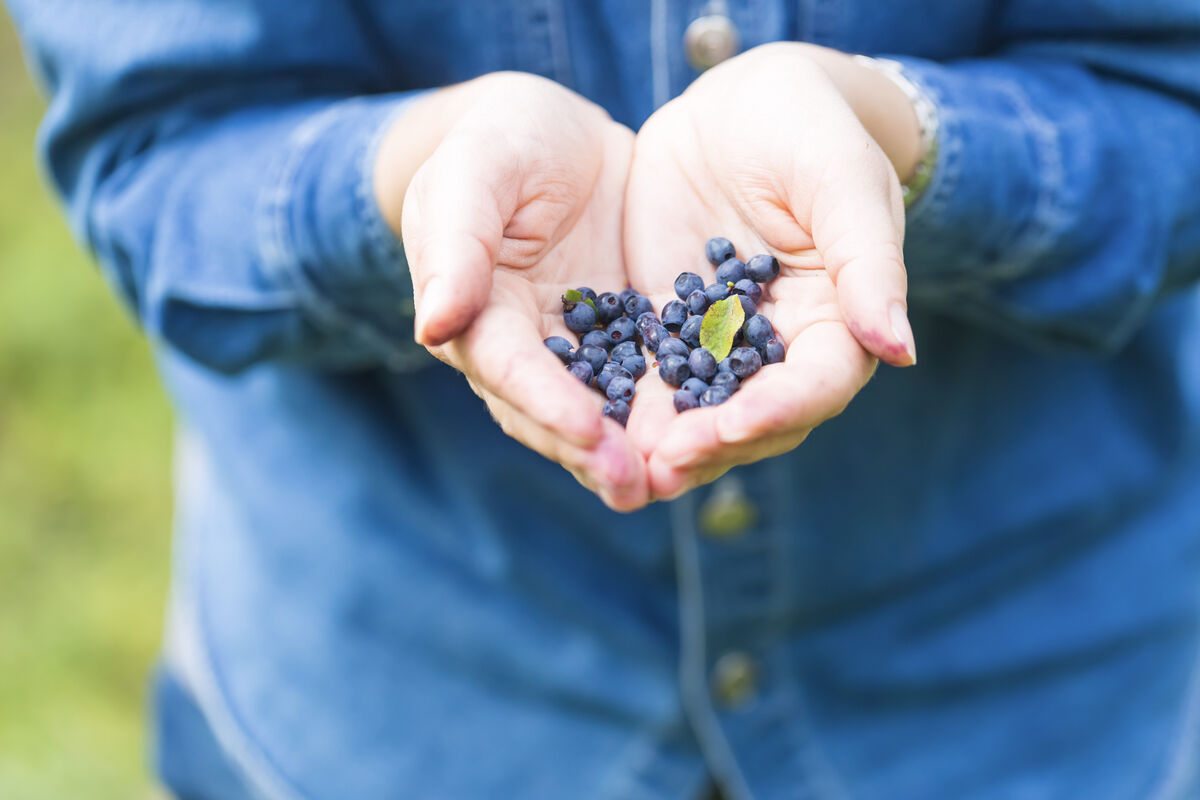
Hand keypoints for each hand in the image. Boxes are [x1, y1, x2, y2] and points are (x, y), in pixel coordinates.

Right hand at [388, 73, 648, 509]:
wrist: (556, 133)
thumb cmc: (502, 139)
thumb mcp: (475, 170)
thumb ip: (455, 243)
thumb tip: (432, 324)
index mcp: (474, 312)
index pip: (506, 368)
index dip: (546, 401)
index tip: (589, 429)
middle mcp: (519, 348)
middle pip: (548, 413)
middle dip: (590, 452)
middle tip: (637, 486)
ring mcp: (572, 352)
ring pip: (596, 416)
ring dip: (629, 456)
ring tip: (670, 483)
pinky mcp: (620, 342)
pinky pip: (643, 386)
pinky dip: (669, 417)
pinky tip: (708, 439)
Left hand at [622, 43, 919, 498]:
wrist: (739, 107)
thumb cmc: (810, 130)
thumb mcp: (842, 181)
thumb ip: (868, 263)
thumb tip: (901, 350)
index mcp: (837, 323)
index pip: (817, 384)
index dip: (779, 408)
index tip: (734, 424)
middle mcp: (778, 348)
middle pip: (753, 417)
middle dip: (711, 444)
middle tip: (664, 462)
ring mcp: (716, 343)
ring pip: (694, 410)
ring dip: (662, 442)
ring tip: (624, 465)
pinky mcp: (664, 326)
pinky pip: (641, 372)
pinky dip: (618, 401)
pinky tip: (583, 421)